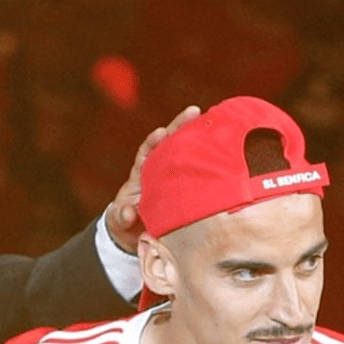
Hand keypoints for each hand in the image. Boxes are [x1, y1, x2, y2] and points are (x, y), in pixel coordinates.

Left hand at [106, 105, 200, 252]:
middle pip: (169, 143)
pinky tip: (224, 149)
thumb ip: (121, 215)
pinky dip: (209, 160)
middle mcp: (158, 170)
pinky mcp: (185, 188)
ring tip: (214, 122)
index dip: (153, 142)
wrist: (137, 232)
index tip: (161, 133)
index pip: (146, 153)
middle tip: (194, 111)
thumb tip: (129, 213)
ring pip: (186, 153)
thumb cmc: (125, 219)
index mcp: (141, 174)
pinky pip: (198, 171)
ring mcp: (173, 177)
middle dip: (180, 126)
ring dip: (198, 137)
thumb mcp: (119, 219)